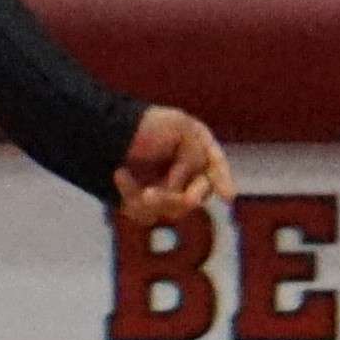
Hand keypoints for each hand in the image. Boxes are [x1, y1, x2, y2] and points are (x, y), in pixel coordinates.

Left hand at [117, 104, 234, 224]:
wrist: (111, 131)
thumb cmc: (150, 125)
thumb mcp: (180, 128)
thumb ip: (195, 156)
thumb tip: (186, 192)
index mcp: (201, 150)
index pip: (216, 166)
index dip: (222, 180)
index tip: (228, 196)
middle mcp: (190, 175)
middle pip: (196, 196)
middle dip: (176, 197)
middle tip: (152, 194)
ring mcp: (170, 194)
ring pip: (173, 211)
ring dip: (152, 197)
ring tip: (122, 173)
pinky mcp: (149, 208)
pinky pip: (147, 214)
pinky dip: (130, 193)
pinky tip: (120, 173)